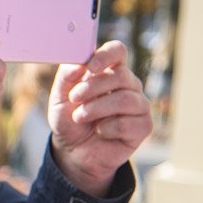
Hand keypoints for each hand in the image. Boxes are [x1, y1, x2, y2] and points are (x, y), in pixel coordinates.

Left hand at [48, 41, 152, 196]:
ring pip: (126, 99)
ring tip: (79, 117)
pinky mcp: (143, 126)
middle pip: (120, 75)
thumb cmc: (69, 119)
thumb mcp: (59, 97)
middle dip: (93, 87)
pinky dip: (108, 128)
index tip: (90, 67)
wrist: (73, 151)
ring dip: (97, 109)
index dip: (106, 56)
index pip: (118, 51)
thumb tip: (79, 63)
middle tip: (74, 98)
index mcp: (109, 71)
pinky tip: (99, 131)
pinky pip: (129, 123)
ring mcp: (138, 105)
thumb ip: (66, 76)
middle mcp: (128, 85)